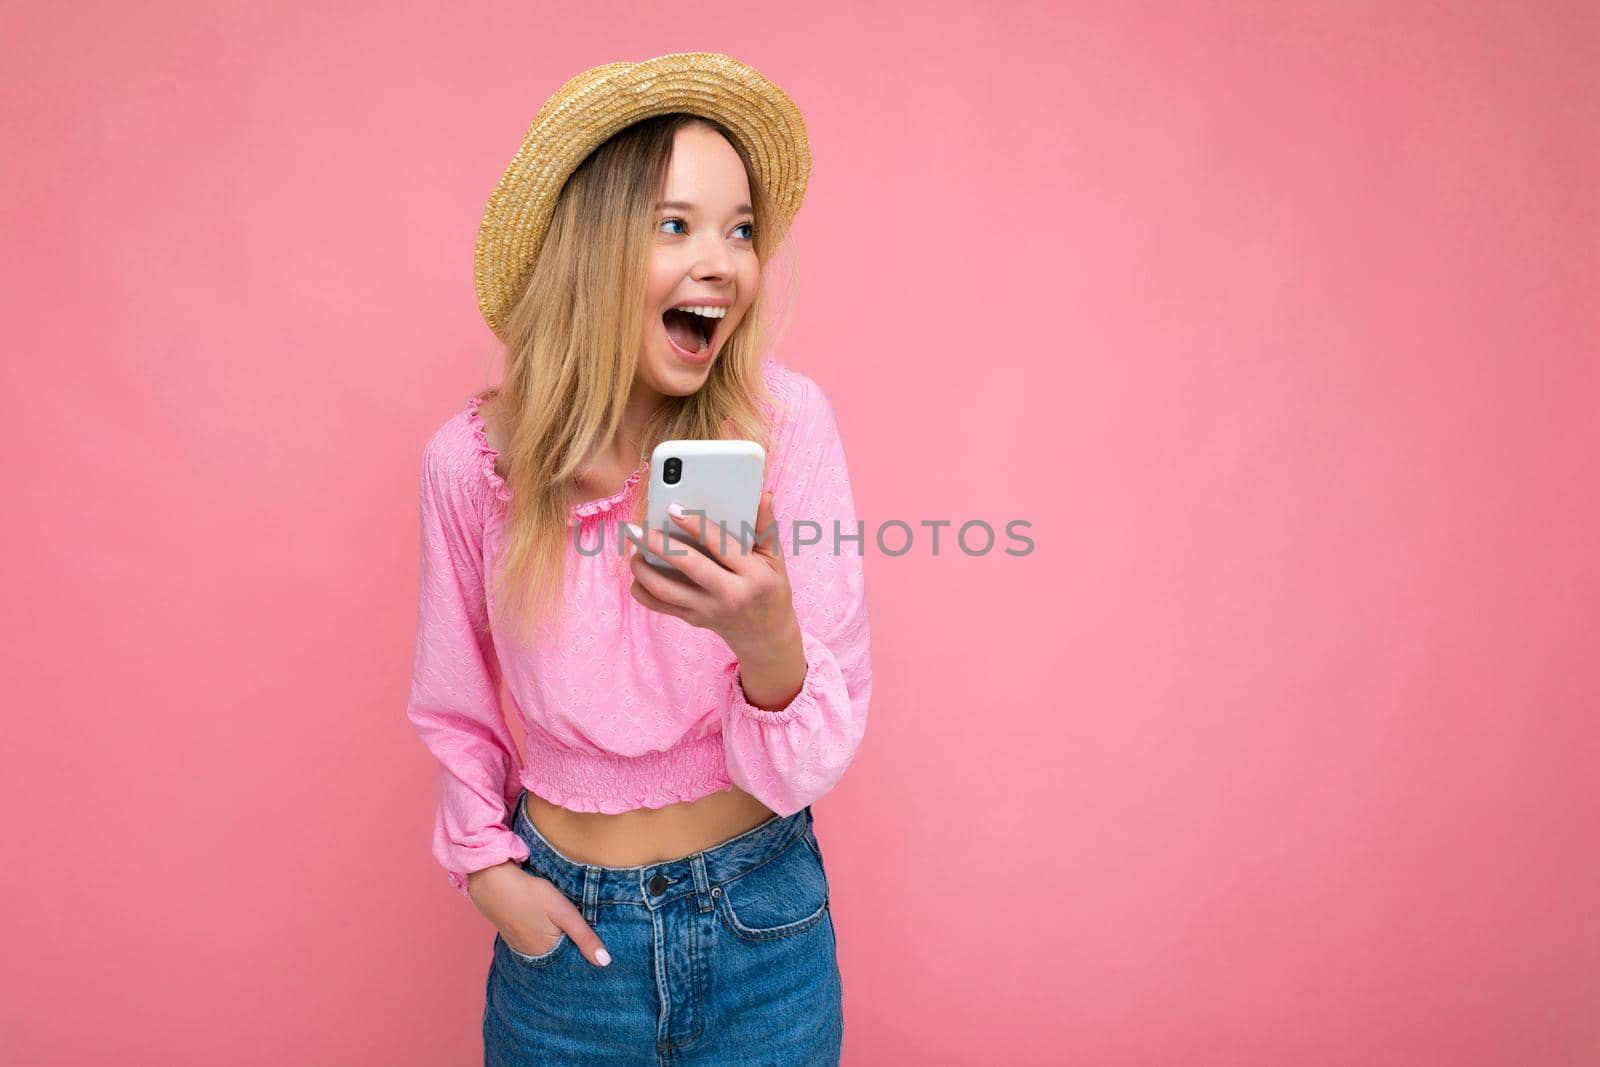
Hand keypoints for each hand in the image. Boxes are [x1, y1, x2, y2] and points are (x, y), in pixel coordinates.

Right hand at [468, 862, 611, 966]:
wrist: (492, 882)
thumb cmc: (530, 895)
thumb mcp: (564, 913)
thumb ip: (584, 937)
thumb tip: (605, 963)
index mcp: (547, 955)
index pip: (573, 961)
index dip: (585, 951)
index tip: (597, 944)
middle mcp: (532, 956)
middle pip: (559, 956)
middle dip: (571, 946)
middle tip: (579, 928)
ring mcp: (520, 947)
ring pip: (547, 948)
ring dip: (556, 940)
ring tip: (564, 926)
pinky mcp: (512, 936)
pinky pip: (533, 941)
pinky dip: (543, 935)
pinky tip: (545, 923)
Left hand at [623, 490, 798, 660]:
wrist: (766, 635)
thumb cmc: (770, 589)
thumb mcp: (776, 559)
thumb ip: (766, 526)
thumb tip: (764, 495)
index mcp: (753, 575)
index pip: (721, 546)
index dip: (696, 525)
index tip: (673, 508)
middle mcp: (729, 594)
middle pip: (688, 566)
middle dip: (658, 545)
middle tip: (636, 528)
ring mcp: (708, 610)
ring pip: (666, 590)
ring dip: (643, 569)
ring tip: (633, 548)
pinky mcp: (693, 619)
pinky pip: (659, 606)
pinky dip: (642, 590)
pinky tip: (637, 571)